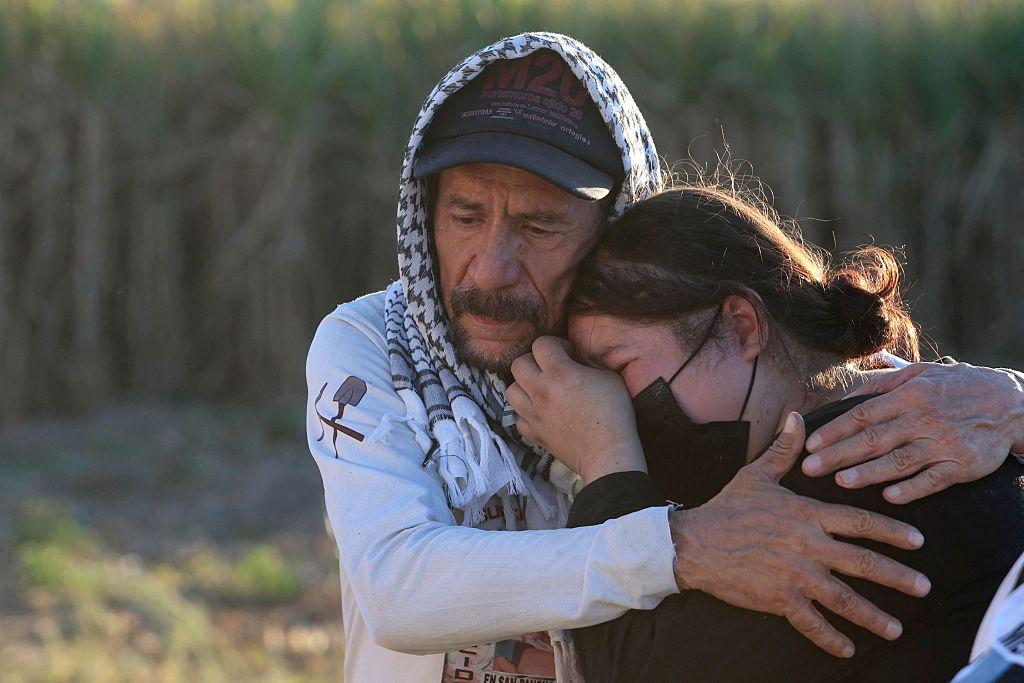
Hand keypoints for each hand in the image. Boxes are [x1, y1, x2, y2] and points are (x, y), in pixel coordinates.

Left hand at [507, 336, 645, 484]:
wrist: (607, 453)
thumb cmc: (614, 414)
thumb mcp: (609, 377)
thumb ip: (588, 363)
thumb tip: (575, 359)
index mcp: (559, 372)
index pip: (541, 344)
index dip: (555, 344)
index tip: (568, 354)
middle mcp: (540, 390)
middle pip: (518, 364)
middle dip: (534, 362)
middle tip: (550, 369)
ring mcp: (533, 414)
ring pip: (511, 390)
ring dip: (524, 387)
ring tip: (541, 390)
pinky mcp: (534, 434)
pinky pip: (518, 418)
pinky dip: (526, 414)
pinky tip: (541, 414)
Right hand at [671, 412, 929, 657]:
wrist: (694, 543)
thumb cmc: (727, 508)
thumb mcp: (757, 475)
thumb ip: (784, 449)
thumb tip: (795, 416)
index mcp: (806, 515)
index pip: (860, 522)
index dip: (892, 531)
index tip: (918, 542)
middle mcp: (807, 546)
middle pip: (863, 562)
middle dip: (897, 577)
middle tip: (924, 588)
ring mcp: (794, 575)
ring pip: (843, 598)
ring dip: (873, 615)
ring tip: (896, 627)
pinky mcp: (778, 599)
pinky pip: (811, 622)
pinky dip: (831, 638)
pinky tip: (848, 649)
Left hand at [801, 362, 1023, 502]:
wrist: (1011, 403)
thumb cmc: (957, 386)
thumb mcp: (920, 373)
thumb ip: (882, 384)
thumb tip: (846, 396)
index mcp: (908, 396)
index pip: (863, 415)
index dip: (835, 431)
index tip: (810, 444)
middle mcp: (922, 419)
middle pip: (874, 439)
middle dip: (839, 455)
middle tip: (810, 468)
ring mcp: (943, 443)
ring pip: (899, 461)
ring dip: (868, 473)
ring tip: (841, 482)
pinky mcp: (962, 465)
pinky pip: (933, 479)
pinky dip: (912, 489)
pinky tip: (889, 497)